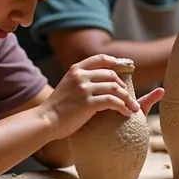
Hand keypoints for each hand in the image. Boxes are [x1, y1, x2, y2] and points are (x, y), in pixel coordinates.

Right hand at [39, 54, 162, 139]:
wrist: (46, 120)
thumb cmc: (57, 107)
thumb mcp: (67, 85)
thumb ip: (79, 80)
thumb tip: (96, 80)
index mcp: (75, 69)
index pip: (99, 59)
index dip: (113, 62)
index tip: (122, 69)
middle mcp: (80, 76)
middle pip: (111, 75)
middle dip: (123, 85)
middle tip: (129, 96)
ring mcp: (84, 89)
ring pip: (114, 88)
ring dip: (127, 98)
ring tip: (132, 107)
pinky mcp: (88, 104)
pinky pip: (112, 102)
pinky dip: (122, 107)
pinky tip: (126, 113)